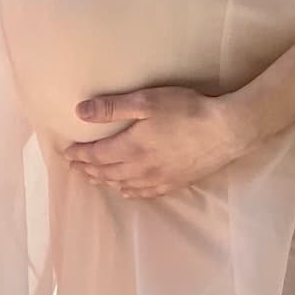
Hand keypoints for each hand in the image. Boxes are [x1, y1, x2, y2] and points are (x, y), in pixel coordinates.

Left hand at [61, 85, 252, 198]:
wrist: (227, 131)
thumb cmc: (188, 110)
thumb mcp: (148, 101)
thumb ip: (113, 107)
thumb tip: (80, 112)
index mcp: (131, 148)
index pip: (96, 155)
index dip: (79, 155)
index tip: (66, 152)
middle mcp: (141, 168)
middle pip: (106, 173)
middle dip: (87, 170)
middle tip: (74, 167)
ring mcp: (159, 179)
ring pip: (123, 185)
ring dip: (105, 182)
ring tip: (94, 179)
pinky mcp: (175, 183)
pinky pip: (145, 193)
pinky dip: (129, 192)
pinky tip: (126, 191)